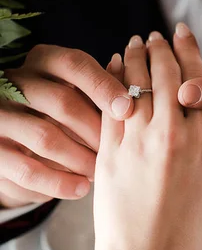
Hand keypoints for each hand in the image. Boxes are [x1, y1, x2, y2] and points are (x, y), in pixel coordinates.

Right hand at [0, 45, 132, 207]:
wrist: (16, 142)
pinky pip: (28, 170)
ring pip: (46, 137)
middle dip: (96, 130)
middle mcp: (17, 82)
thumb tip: (141, 96)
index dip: (104, 86)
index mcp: (43, 61)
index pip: (75, 64)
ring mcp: (1, 116)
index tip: (128, 110)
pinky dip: (59, 183)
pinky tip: (82, 188)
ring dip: (81, 158)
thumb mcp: (78, 95)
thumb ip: (104, 90)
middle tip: (119, 150)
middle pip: (62, 101)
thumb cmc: (63, 116)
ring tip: (102, 172)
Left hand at [93, 26, 201, 249]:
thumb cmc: (189, 244)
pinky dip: (112, 80)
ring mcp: (139, 143)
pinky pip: (111, 105)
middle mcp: (174, 136)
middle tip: (158, 33)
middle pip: (167, 75)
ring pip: (136, 83)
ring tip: (135, 42)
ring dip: (135, 56)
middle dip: (162, 47)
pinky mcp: (110, 153)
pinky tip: (112, 66)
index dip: (191, 53)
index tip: (185, 34)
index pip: (199, 84)